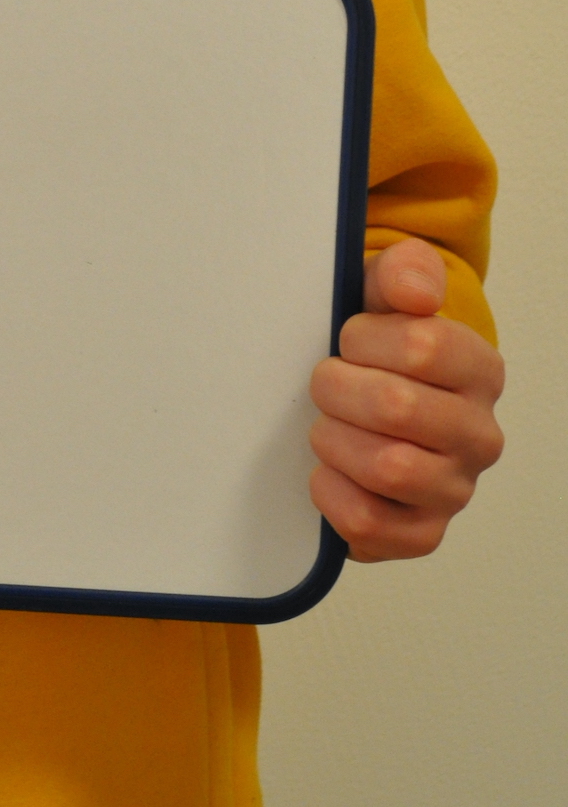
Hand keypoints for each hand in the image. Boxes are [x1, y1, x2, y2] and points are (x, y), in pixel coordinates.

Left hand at [309, 238, 503, 560]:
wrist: (366, 401)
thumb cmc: (376, 346)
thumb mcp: (384, 292)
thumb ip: (403, 272)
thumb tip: (415, 292)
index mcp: (480, 370)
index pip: (422, 344)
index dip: (362, 337)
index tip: (347, 338)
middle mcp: (480, 436)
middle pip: (396, 407)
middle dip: (337, 387)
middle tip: (325, 382)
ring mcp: (454, 490)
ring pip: (385, 468)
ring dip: (333, 438)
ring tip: (327, 424)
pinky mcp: (421, 534)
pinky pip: (368, 524)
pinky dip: (331, 493)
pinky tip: (327, 469)